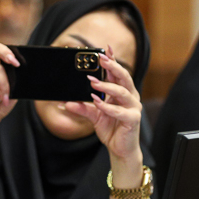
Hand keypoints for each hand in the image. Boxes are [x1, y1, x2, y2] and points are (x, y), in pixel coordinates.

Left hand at [64, 45, 143, 166]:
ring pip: (123, 92)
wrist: (120, 149)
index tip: (106, 48)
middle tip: (100, 58)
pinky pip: (120, 111)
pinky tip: (98, 103)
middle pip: (123, 77)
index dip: (113, 60)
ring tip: (93, 82)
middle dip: (112, 66)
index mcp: (122, 92)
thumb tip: (65, 102)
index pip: (117, 73)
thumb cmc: (111, 129)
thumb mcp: (93, 116)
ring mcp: (133, 108)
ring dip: (107, 86)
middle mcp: (130, 97)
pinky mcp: (133, 120)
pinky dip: (108, 107)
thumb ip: (81, 108)